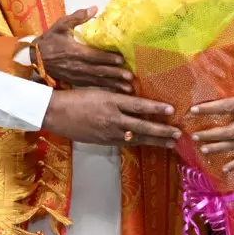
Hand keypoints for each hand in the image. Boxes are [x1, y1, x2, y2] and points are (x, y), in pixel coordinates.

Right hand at [36, 7, 133, 92]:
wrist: (35, 58)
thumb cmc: (49, 40)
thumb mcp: (61, 25)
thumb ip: (78, 17)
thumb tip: (95, 8)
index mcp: (75, 51)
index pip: (94, 56)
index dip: (108, 58)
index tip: (122, 60)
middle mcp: (78, 66)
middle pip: (99, 71)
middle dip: (116, 75)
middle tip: (130, 78)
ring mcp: (77, 76)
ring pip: (98, 81)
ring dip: (114, 85)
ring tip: (128, 89)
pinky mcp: (75, 82)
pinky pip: (92, 86)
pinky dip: (105, 89)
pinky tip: (116, 91)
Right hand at [42, 88, 178, 147]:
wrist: (55, 113)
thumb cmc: (76, 98)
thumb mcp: (98, 91)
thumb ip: (117, 96)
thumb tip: (136, 98)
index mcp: (111, 101)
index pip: (138, 105)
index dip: (156, 108)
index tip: (171, 110)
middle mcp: (112, 118)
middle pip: (142, 126)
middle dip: (162, 130)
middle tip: (178, 134)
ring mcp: (108, 132)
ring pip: (137, 138)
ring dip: (155, 140)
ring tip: (171, 143)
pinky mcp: (104, 141)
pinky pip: (126, 143)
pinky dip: (139, 143)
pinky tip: (150, 143)